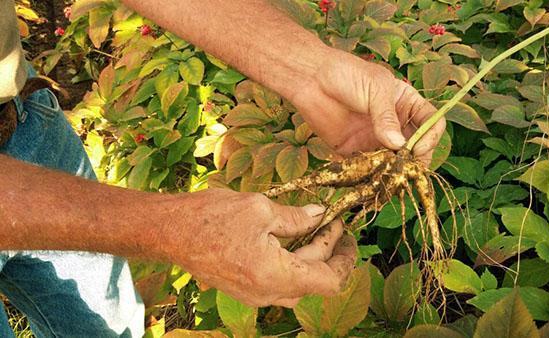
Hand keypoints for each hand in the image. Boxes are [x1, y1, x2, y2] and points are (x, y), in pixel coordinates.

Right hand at [161, 188, 356, 306]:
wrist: (169, 231)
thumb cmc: (209, 217)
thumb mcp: (260, 209)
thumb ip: (296, 217)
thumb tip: (320, 214)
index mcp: (274, 276)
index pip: (328, 281)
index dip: (345, 259)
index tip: (348, 234)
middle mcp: (266, 293)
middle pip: (314, 280)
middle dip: (329, 251)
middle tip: (335, 222)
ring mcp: (253, 294)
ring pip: (297, 282)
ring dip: (312, 256)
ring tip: (318, 227)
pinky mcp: (244, 288)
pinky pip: (279, 280)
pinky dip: (293, 261)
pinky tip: (294, 237)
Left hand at [289, 49, 445, 164]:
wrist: (311, 80)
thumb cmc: (346, 74)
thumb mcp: (374, 90)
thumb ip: (386, 117)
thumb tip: (399, 146)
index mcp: (407, 104)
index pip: (431, 123)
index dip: (430, 137)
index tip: (418, 148)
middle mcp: (396, 124)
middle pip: (418, 148)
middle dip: (416, 160)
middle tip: (406, 169)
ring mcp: (378, 139)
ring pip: (396, 162)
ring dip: (396, 171)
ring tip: (390, 177)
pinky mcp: (357, 152)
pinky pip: (371, 168)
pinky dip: (374, 176)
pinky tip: (372, 178)